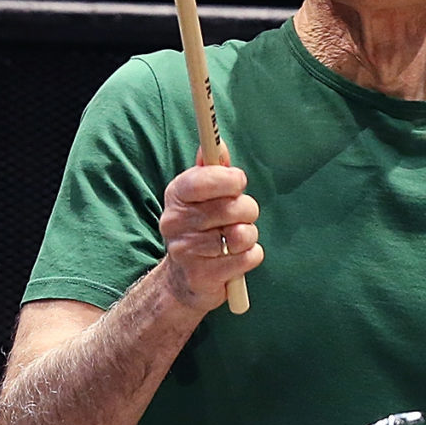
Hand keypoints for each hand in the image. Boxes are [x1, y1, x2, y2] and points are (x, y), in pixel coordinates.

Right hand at [156, 147, 262, 311]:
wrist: (184, 279)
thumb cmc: (200, 229)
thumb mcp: (201, 197)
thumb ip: (212, 170)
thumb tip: (218, 145)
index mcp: (176, 196)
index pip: (202, 180)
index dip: (228, 179)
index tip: (239, 182)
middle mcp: (175, 222)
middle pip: (231, 208)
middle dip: (247, 210)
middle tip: (241, 216)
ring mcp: (186, 251)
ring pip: (241, 234)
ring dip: (249, 236)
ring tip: (237, 238)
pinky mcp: (202, 276)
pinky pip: (247, 258)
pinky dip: (250, 256)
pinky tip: (237, 257)